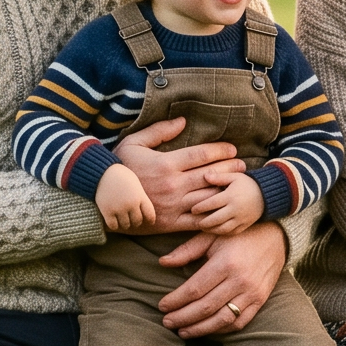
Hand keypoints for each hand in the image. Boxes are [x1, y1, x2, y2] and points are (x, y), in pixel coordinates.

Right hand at [95, 164, 156, 232]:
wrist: (101, 172)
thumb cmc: (119, 175)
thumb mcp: (134, 183)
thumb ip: (140, 195)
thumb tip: (142, 209)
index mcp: (140, 196)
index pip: (150, 214)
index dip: (150, 220)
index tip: (149, 222)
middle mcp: (131, 204)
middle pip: (137, 221)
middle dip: (135, 221)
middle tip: (132, 220)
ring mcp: (119, 208)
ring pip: (126, 225)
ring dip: (125, 224)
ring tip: (122, 220)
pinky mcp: (107, 211)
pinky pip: (113, 226)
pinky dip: (114, 225)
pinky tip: (113, 221)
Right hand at [116, 118, 246, 230]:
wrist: (102, 200)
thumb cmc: (118, 168)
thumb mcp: (134, 143)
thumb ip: (159, 131)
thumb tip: (183, 122)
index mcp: (166, 164)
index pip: (202, 155)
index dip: (221, 151)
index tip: (232, 149)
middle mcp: (173, 185)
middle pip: (211, 175)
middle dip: (230, 169)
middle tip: (242, 166)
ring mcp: (173, 206)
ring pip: (209, 197)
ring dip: (226, 190)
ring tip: (238, 185)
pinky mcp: (171, 223)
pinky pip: (198, 221)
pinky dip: (215, 215)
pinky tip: (225, 209)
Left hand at [154, 220, 284, 337]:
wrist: (276, 237)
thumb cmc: (239, 235)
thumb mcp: (212, 236)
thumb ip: (187, 250)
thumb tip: (162, 262)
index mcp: (225, 263)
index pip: (194, 289)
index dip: (175, 300)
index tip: (161, 306)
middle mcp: (240, 280)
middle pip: (205, 307)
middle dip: (182, 317)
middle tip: (166, 322)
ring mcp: (252, 293)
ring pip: (221, 319)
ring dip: (199, 329)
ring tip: (182, 331)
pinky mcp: (260, 301)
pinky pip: (239, 322)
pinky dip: (220, 330)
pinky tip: (206, 329)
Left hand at [197, 174, 265, 236]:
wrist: (267, 195)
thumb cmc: (248, 184)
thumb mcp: (235, 176)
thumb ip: (219, 177)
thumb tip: (205, 175)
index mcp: (231, 196)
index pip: (212, 203)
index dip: (200, 207)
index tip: (192, 209)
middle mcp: (236, 209)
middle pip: (215, 219)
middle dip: (203, 222)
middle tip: (195, 221)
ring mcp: (241, 219)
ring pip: (222, 228)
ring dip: (211, 229)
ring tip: (202, 227)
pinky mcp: (245, 225)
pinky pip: (231, 232)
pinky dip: (221, 233)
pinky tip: (214, 230)